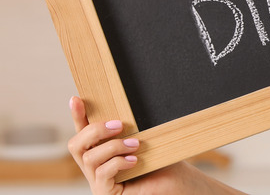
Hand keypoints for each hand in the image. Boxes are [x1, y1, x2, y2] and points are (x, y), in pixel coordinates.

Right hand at [67, 96, 189, 194]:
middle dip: (94, 130)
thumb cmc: (164, 160)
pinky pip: (102, 174)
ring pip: (89, 159)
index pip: (83, 132)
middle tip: (119, 125)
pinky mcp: (106, 193)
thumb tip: (124, 105)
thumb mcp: (145, 138)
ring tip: (136, 145)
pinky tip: (134, 161)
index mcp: (102, 151)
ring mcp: (98, 182)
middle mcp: (95, 167)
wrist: (180, 184)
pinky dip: (118, 163)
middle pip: (76, 145)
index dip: (77, 116)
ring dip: (113, 146)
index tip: (76, 99)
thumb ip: (130, 127)